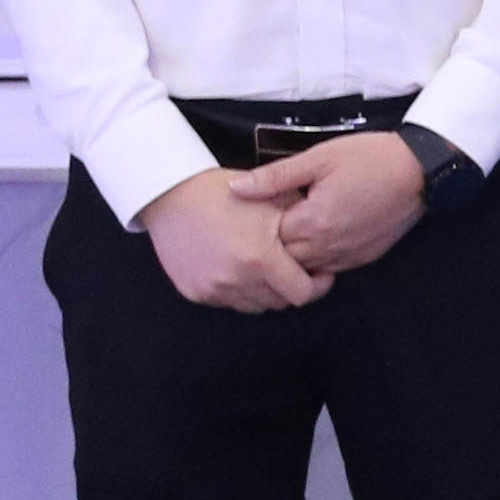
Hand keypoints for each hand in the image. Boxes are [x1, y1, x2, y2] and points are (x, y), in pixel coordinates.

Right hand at [137, 165, 327, 313]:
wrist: (172, 195)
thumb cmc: (226, 193)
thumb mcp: (274, 199)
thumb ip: (304, 225)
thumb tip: (326, 245)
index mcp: (260, 258)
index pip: (302, 294)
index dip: (317, 285)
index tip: (320, 274)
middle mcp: (236, 280)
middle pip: (279, 302)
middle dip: (291, 287)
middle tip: (293, 267)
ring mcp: (213, 289)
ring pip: (254, 306)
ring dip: (265, 291)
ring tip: (265, 267)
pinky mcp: (195, 292)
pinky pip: (228, 302)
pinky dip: (238, 290)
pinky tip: (238, 267)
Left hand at [236, 129, 427, 275]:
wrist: (421, 169)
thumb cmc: (370, 157)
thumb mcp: (319, 158)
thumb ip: (275, 177)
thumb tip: (235, 189)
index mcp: (313, 221)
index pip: (268, 240)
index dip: (255, 229)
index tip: (250, 216)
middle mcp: (329, 246)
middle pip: (285, 260)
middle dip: (271, 248)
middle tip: (261, 230)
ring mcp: (349, 256)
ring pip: (307, 269)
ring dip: (294, 256)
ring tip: (286, 236)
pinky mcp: (365, 258)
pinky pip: (331, 268)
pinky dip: (318, 259)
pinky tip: (315, 240)